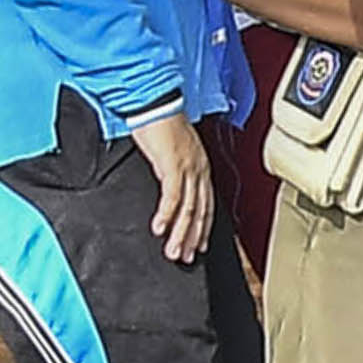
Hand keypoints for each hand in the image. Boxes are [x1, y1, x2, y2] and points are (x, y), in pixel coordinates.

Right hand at [128, 111, 212, 262]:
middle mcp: (200, 170)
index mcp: (201, 168)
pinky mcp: (174, 165)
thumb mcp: (170, 154)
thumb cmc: (160, 126)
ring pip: (189, 209)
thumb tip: (169, 188)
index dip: (203, 228)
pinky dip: (166, 214)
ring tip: (173, 252)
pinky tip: (159, 229)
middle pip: (201, 212)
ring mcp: (189, 168)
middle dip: (192, 238)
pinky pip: (173, 196)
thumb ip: (172, 172)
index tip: (198, 246)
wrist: (156, 105)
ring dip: (180, 233)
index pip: (206, 205)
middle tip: (185, 258)